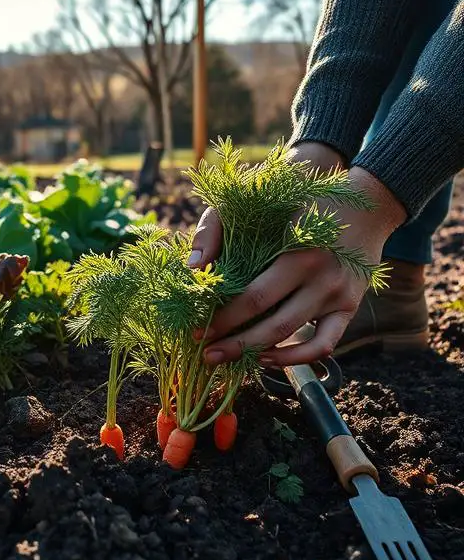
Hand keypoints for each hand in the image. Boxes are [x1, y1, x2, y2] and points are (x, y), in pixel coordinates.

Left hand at [187, 147, 405, 365]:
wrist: (365, 201)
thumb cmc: (298, 199)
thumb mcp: (252, 200)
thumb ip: (216, 228)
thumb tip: (193, 268)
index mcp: (299, 254)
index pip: (254, 299)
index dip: (224, 319)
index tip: (198, 331)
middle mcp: (323, 279)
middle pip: (273, 325)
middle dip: (236, 344)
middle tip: (207, 355)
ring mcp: (340, 295)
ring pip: (297, 338)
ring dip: (260, 355)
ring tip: (230, 360)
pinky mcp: (350, 305)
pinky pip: (326, 343)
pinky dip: (298, 358)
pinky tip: (269, 359)